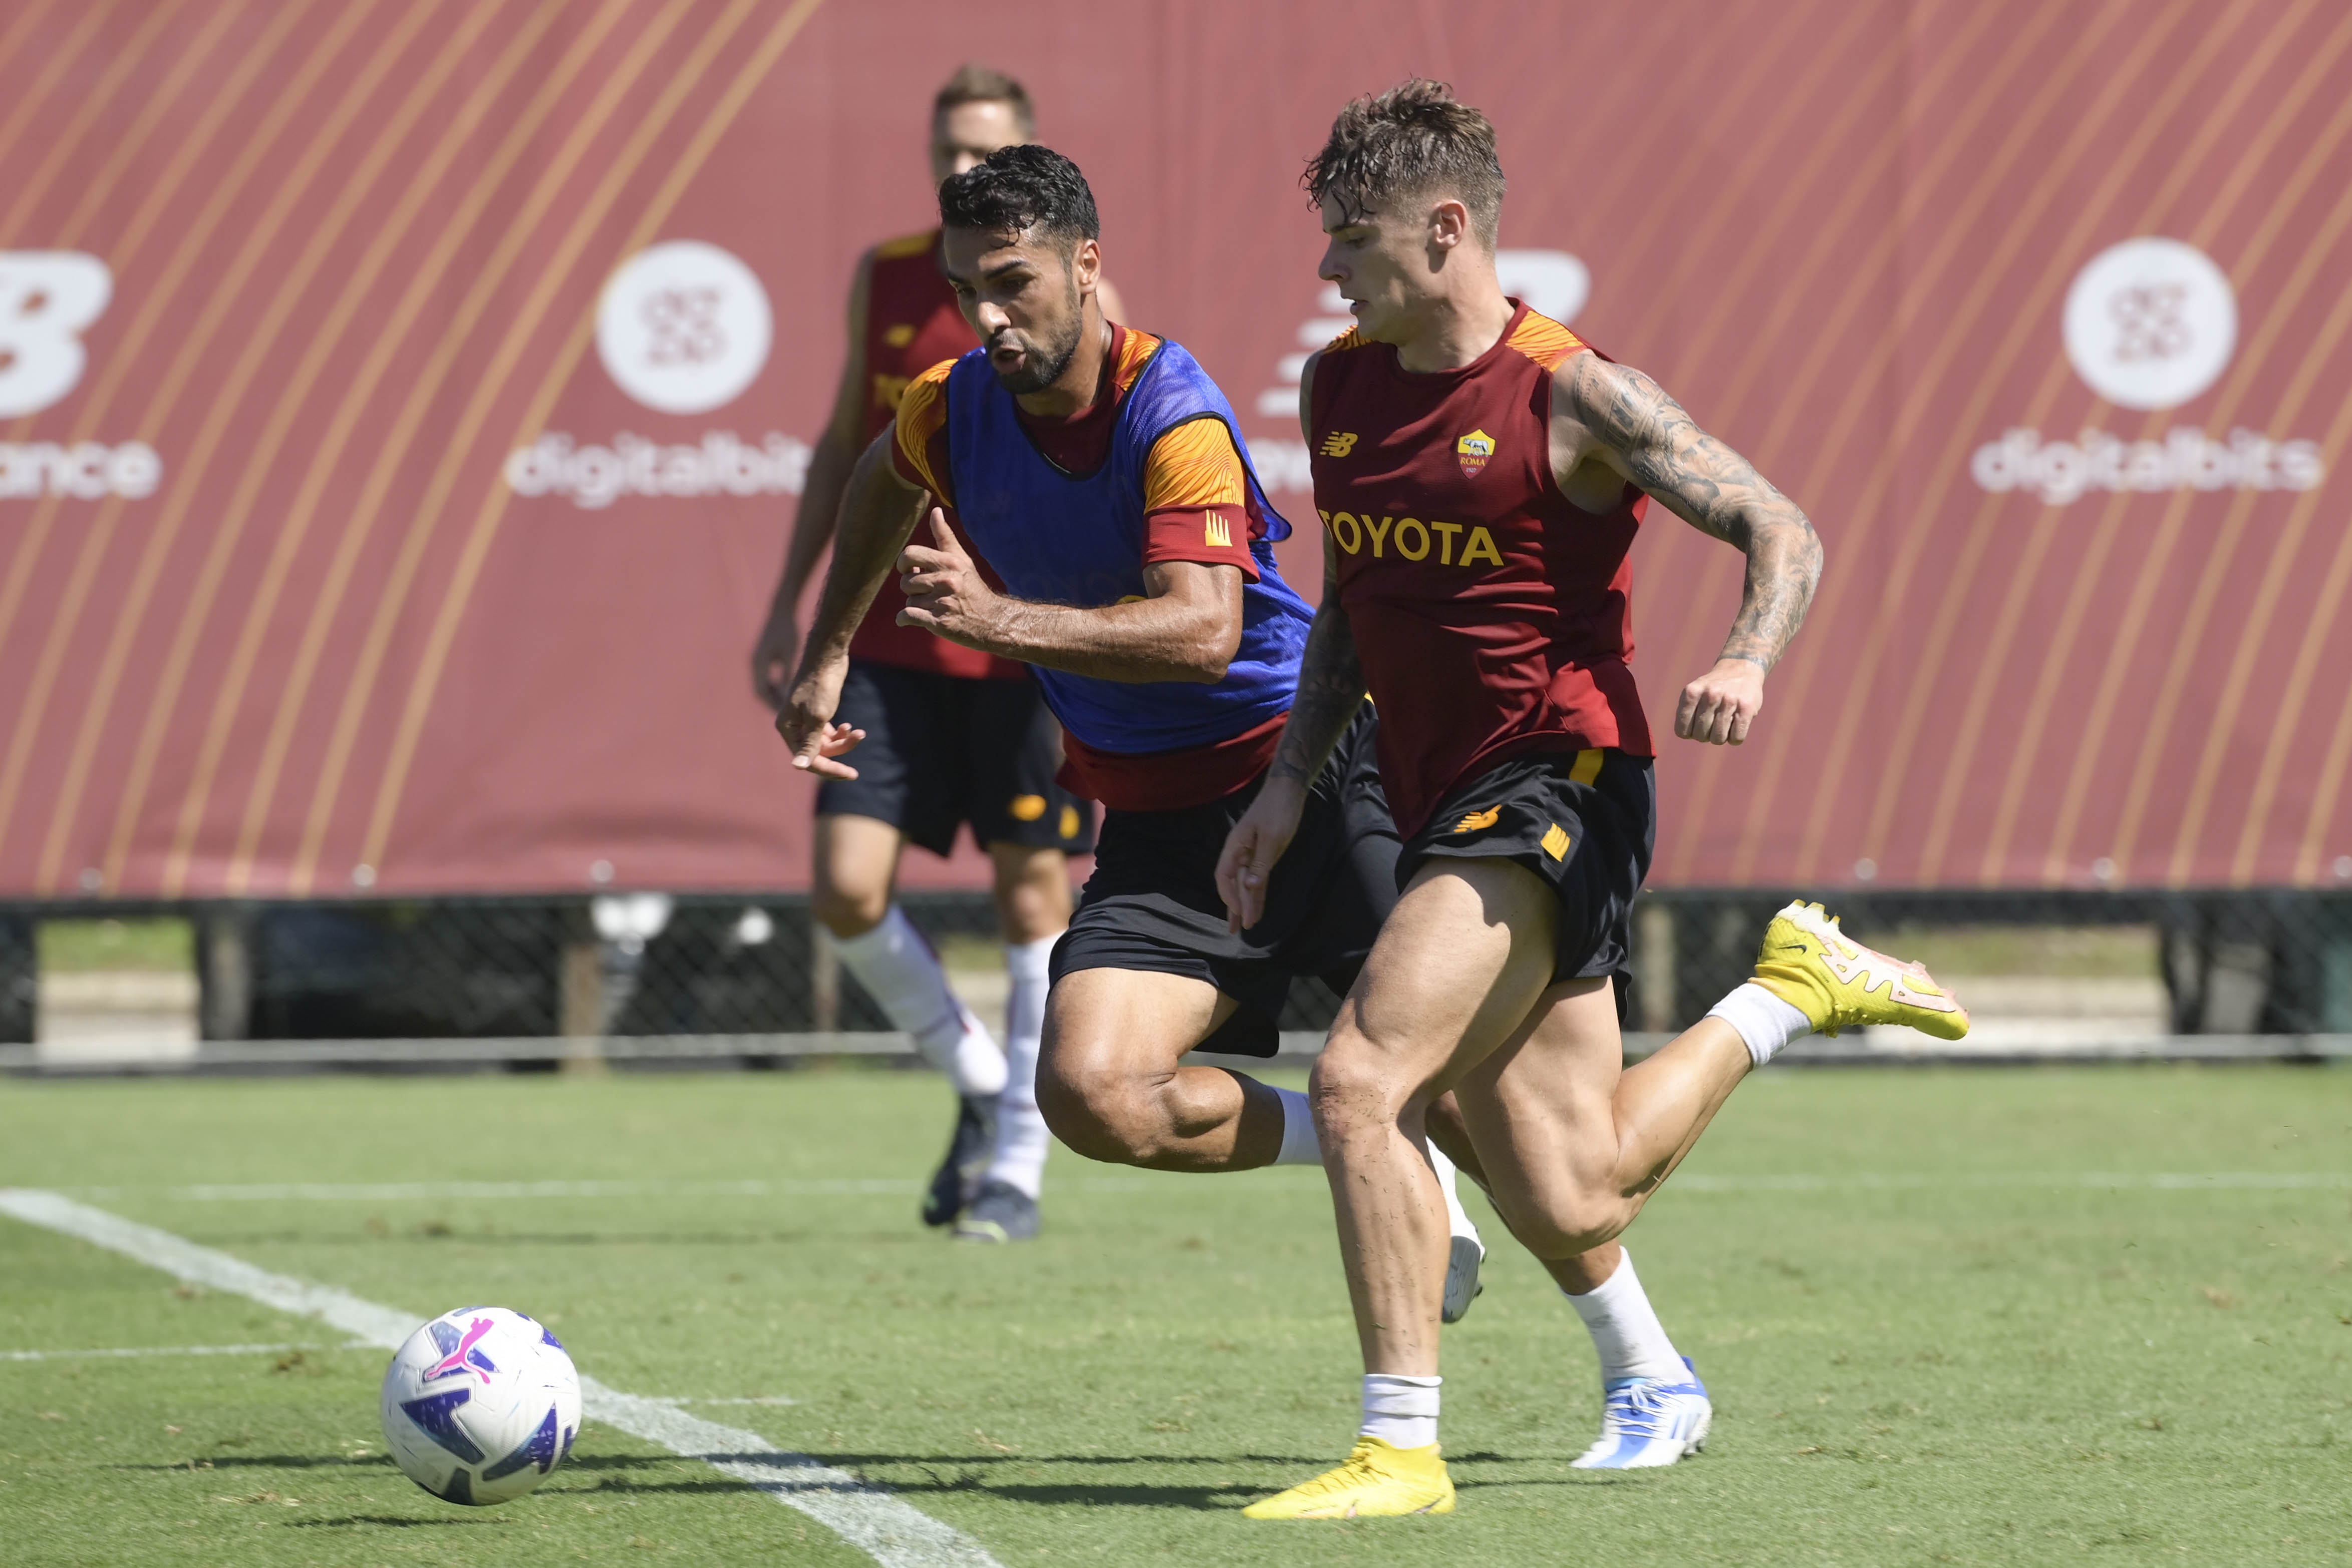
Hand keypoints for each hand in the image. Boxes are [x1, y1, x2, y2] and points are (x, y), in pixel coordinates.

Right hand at [750, 596, 798, 708]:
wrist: (781, 611)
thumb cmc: (787, 629)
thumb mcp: (789, 652)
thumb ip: (787, 672)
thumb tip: (788, 693)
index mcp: (759, 664)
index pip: (762, 692)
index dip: (772, 705)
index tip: (784, 715)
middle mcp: (756, 664)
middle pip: (762, 692)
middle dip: (773, 704)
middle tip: (787, 717)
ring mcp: (759, 661)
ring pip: (765, 686)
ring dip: (774, 697)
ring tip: (789, 709)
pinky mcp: (764, 658)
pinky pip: (768, 678)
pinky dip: (776, 687)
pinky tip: (789, 693)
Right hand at [774, 659, 865, 778]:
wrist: (827, 657)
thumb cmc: (820, 685)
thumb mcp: (817, 717)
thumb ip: (810, 743)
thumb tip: (798, 767)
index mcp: (788, 728)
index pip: (809, 760)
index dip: (830, 769)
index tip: (852, 774)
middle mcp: (793, 727)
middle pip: (818, 754)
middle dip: (840, 751)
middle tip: (860, 741)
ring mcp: (805, 722)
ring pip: (826, 745)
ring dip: (844, 741)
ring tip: (859, 732)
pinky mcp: (817, 715)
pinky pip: (828, 735)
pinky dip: (841, 733)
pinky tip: (851, 727)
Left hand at [896, 508, 1000, 646]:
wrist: (992, 620)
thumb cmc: (972, 587)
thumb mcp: (961, 559)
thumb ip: (944, 536)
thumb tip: (935, 510)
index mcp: (949, 562)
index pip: (910, 554)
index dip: (904, 563)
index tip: (910, 570)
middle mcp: (946, 580)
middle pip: (906, 581)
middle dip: (912, 588)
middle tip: (926, 592)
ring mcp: (943, 602)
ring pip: (908, 601)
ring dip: (916, 605)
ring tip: (932, 606)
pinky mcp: (939, 622)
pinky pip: (907, 616)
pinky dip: (905, 619)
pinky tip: (914, 619)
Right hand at [1215, 776, 1307, 931]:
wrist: (1288, 790)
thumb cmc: (1278, 810)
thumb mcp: (1272, 837)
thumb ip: (1260, 863)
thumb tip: (1249, 886)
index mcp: (1235, 846)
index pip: (1225, 876)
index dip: (1229, 896)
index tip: (1239, 913)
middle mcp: (1239, 851)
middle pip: (1233, 883)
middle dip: (1235, 907)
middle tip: (1237, 930)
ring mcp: (1250, 853)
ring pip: (1244, 883)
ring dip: (1245, 903)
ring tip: (1244, 925)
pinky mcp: (1263, 854)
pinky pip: (1257, 878)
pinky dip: (1257, 893)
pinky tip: (1257, 906)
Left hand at [1675, 657, 1764, 744]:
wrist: (1740, 669)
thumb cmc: (1713, 689)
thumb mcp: (1694, 693)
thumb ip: (1686, 712)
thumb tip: (1688, 735)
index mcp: (1691, 692)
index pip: (1682, 731)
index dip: (1690, 734)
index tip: (1696, 726)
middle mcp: (1709, 695)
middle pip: (1700, 736)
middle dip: (1705, 736)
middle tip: (1712, 724)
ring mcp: (1729, 700)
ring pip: (1718, 739)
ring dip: (1721, 737)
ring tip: (1724, 724)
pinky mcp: (1747, 708)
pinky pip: (1736, 738)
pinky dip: (1735, 738)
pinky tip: (1736, 726)